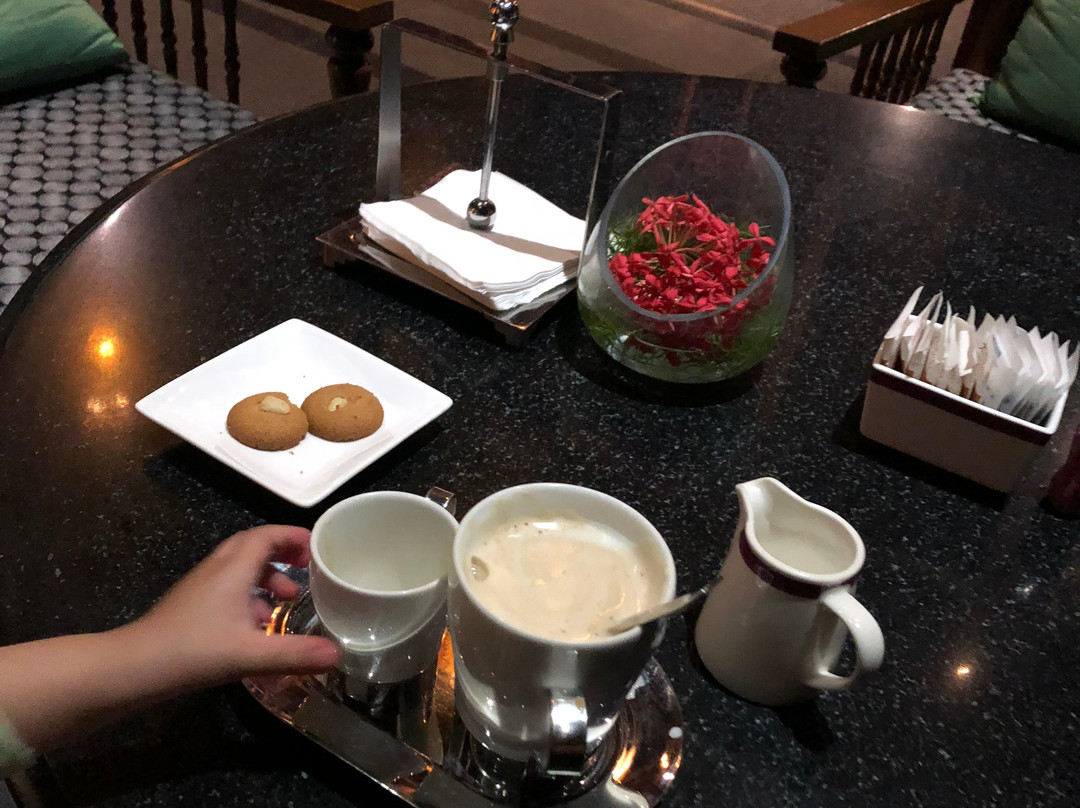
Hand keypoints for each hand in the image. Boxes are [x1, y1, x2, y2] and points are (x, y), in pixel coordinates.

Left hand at [128, 525, 339, 689]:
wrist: (133, 668)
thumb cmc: (193, 651)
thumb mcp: (250, 655)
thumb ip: (295, 654)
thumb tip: (337, 655)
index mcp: (233, 570)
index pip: (266, 535)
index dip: (293, 535)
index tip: (318, 546)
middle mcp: (216, 571)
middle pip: (252, 547)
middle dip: (282, 554)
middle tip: (307, 569)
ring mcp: (201, 588)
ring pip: (239, 569)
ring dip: (266, 578)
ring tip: (285, 602)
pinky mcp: (191, 607)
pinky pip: (227, 589)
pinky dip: (249, 598)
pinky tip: (257, 629)